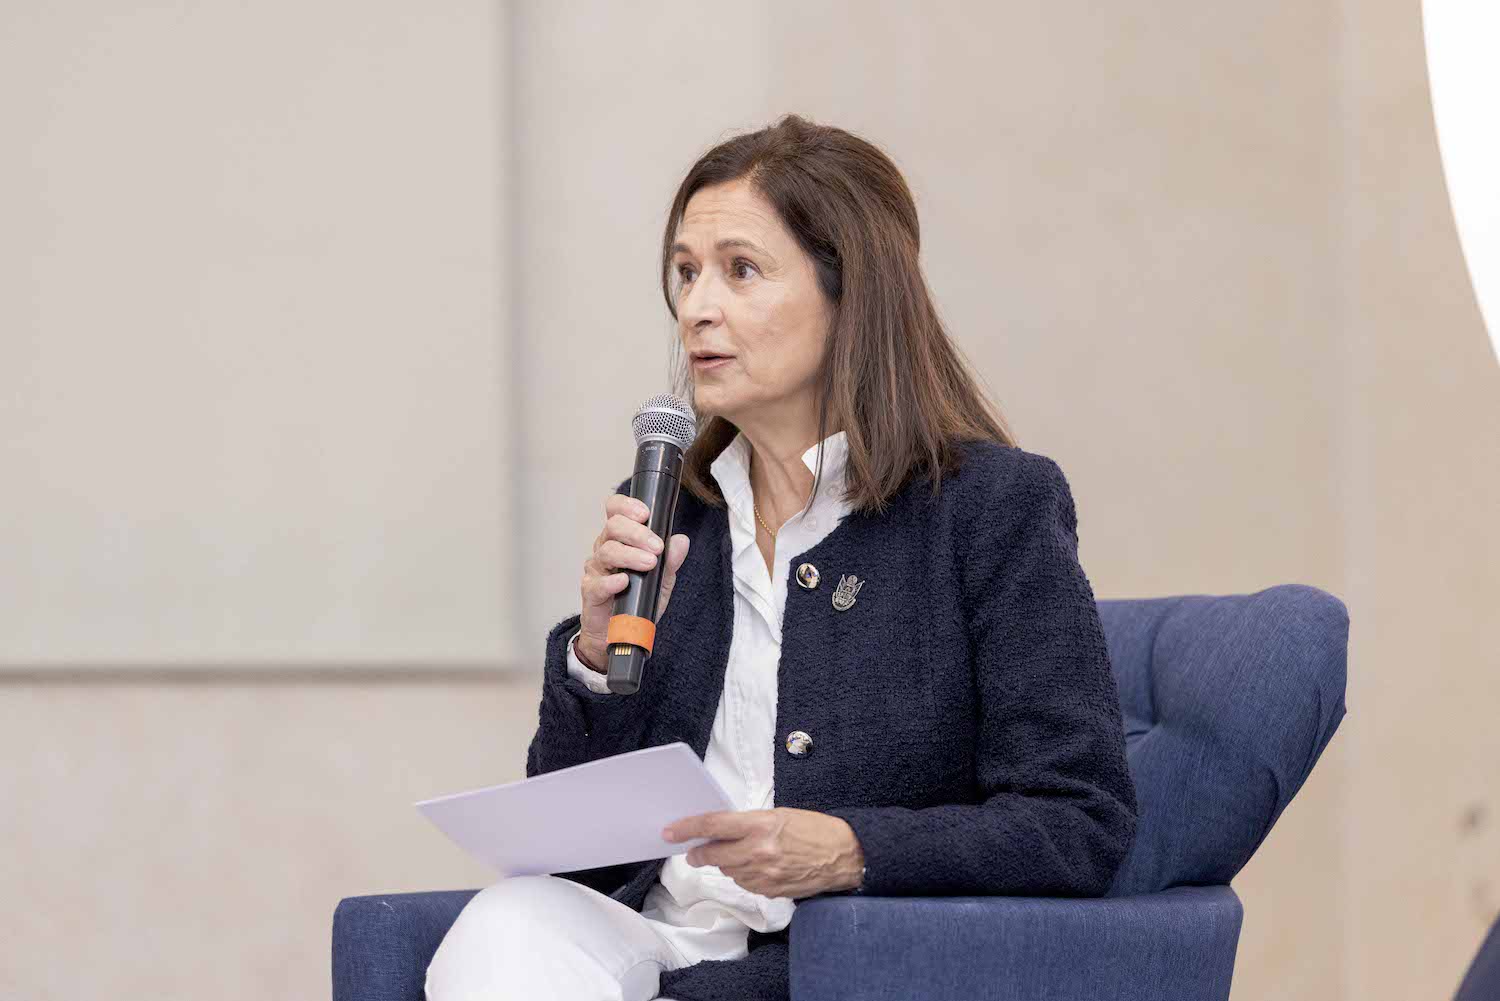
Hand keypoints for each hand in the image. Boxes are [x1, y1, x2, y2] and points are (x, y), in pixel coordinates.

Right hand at [576, 492, 690, 671]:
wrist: (619, 634)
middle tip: (656, 546)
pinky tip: (624, 582)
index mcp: (620, 539)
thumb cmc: (637, 600)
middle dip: (637, 533)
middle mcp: (605, 549)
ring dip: (630, 555)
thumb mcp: (661, 579)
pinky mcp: (590, 592)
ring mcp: (596, 570)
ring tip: (649, 563)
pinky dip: (611, 581)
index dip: (626, 505)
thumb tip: (681, 540)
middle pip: (612, 526)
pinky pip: (597, 583)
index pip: (615, 511)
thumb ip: (670, 560)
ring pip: (606, 551)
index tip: (645, 513)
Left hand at [661, 807, 864, 898]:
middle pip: (713, 855)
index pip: (713, 826)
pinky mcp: (769, 891)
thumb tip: (719, 831)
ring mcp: (763, 875)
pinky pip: (744, 883)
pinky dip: (744, 874)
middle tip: (693, 851)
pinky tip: (757, 866)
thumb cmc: (813, 829)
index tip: (670, 832)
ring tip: (742, 853)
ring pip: (728, 871)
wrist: (843, 856)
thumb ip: (748, 823)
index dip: (687, 829)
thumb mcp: (779, 815)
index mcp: (761, 825)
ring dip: (725, 863)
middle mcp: (759, 851)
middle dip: (699, 853)